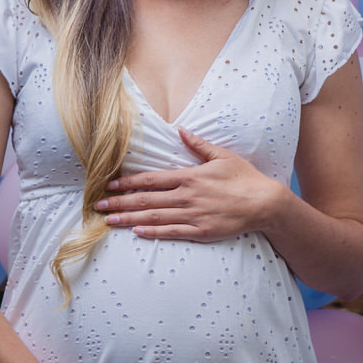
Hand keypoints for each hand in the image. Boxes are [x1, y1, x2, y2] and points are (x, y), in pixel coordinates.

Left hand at [95, 127, 286, 241]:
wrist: (265, 203)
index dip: (127, 183)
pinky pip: (172, 232)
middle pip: (146, 200)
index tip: (109, 186)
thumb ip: (198, 145)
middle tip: (98, 206)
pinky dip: (153, 232)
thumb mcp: (222, 156)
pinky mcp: (201, 231)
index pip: (151, 180)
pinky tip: (136, 232)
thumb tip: (180, 130)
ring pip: (154, 217)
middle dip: (119, 203)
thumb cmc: (244, 178)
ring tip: (109, 221)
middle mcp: (187, 196)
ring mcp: (193, 215)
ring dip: (129, 219)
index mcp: (189, 176)